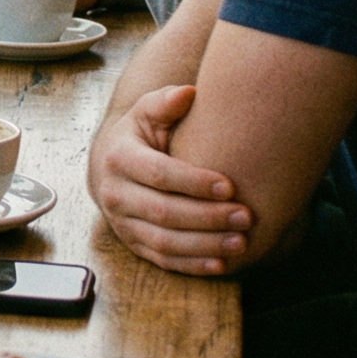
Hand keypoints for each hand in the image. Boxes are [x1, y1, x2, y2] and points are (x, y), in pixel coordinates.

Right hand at [90, 84, 251, 275]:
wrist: (110, 166)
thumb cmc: (140, 135)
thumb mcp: (147, 112)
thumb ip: (165, 102)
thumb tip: (188, 93)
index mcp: (119, 158)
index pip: (158, 174)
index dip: (194, 182)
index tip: (230, 185)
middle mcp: (115, 194)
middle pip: (163, 212)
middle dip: (207, 217)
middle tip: (246, 216)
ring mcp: (122, 224)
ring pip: (164, 241)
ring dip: (204, 245)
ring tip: (241, 242)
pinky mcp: (133, 245)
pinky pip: (163, 260)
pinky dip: (192, 264)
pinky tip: (221, 263)